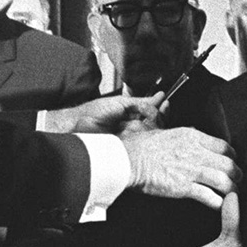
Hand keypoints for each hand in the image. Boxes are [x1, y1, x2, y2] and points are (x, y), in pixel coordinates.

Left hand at [44, 92, 164, 133]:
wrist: (81, 124)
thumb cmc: (95, 113)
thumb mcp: (121, 103)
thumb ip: (141, 102)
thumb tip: (157, 97)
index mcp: (131, 117)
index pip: (150, 115)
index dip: (160, 110)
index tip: (165, 102)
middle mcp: (133, 129)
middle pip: (154, 125)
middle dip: (161, 116)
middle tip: (165, 108)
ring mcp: (132, 140)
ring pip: (151, 135)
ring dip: (157, 124)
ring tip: (158, 114)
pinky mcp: (129, 150)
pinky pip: (144, 145)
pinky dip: (150, 137)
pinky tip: (152, 127)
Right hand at [122, 126, 239, 208]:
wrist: (127, 159)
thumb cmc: (140, 146)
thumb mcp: (165, 130)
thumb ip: (181, 135)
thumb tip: (191, 134)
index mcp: (192, 137)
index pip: (224, 146)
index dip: (231, 156)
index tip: (231, 161)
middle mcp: (196, 152)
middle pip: (229, 164)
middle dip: (237, 174)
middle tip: (236, 179)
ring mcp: (191, 170)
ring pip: (224, 181)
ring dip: (231, 189)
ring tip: (231, 194)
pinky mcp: (184, 187)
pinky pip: (209, 196)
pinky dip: (218, 202)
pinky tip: (219, 205)